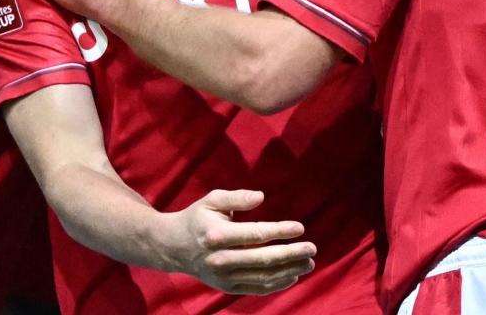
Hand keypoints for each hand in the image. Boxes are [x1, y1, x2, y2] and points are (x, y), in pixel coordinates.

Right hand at [161, 189, 315, 294]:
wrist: (172, 247)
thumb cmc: (197, 218)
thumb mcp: (212, 200)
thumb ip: (237, 197)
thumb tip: (261, 197)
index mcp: (217, 235)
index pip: (256, 235)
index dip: (280, 231)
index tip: (300, 228)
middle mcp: (220, 259)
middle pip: (263, 259)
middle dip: (291, 254)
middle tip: (312, 248)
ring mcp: (223, 277)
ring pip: (263, 278)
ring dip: (289, 271)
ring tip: (308, 263)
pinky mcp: (226, 288)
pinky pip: (256, 289)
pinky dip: (277, 285)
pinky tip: (292, 276)